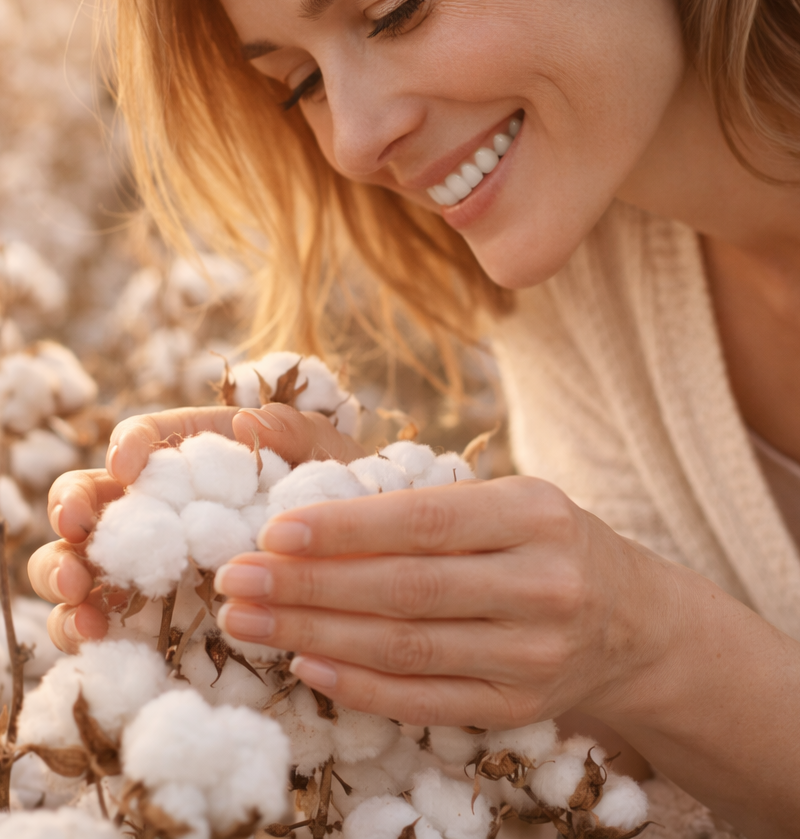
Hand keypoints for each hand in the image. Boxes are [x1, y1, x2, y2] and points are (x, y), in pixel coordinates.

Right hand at [28, 403, 364, 651]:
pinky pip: (95, 621)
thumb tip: (247, 420)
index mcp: (192, 456)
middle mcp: (156, 508)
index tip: (128, 465)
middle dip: (74, 507)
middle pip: (91, 498)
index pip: (143, 438)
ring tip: (79, 592)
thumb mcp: (325, 454)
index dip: (128, 445)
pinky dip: (79, 626)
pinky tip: (92, 633)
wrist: (357, 564)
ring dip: (63, 571)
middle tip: (79, 525)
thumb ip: (292, 432)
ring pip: (76, 560)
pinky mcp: (145, 618)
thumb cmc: (336, 495)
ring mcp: (145, 565)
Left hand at [215, 475, 675, 727]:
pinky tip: (306, 665)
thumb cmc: (543, 542)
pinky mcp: (519, 707)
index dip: (346, 529)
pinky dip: (359, 685)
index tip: (273, 529)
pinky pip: (426, 699)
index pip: (426, 521)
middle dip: (309, 585)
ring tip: (247, 622)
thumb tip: (305, 500)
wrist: (630, 621)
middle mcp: (543, 585)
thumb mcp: (503, 499)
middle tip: (237, 579)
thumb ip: (415, 498)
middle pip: (407, 589)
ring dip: (315, 635)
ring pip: (407, 647)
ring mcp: (534, 654)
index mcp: (535, 514)